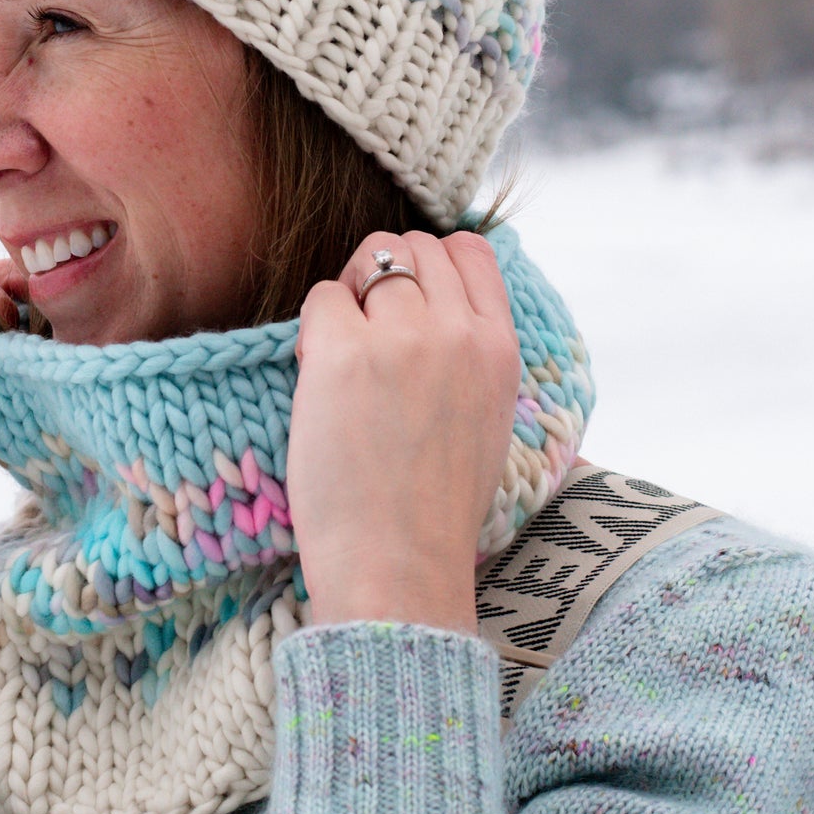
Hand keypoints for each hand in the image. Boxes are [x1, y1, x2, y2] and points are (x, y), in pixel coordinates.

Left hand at [286, 230, 520, 633]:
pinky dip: (314, 328)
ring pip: (368, 260)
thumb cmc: (433, 507)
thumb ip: (471, 353)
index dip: (430, 262)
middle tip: (364, 330)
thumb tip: (435, 299)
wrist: (399, 567)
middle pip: (412, 246)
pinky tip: (319, 378)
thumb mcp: (485, 416)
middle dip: (382, 274)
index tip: (406, 299)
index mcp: (499, 348)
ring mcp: (401, 338)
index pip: (470, 249)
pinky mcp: (343, 354)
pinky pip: (322, 298)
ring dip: (348, 296)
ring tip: (342, 357)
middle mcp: (457, 332)